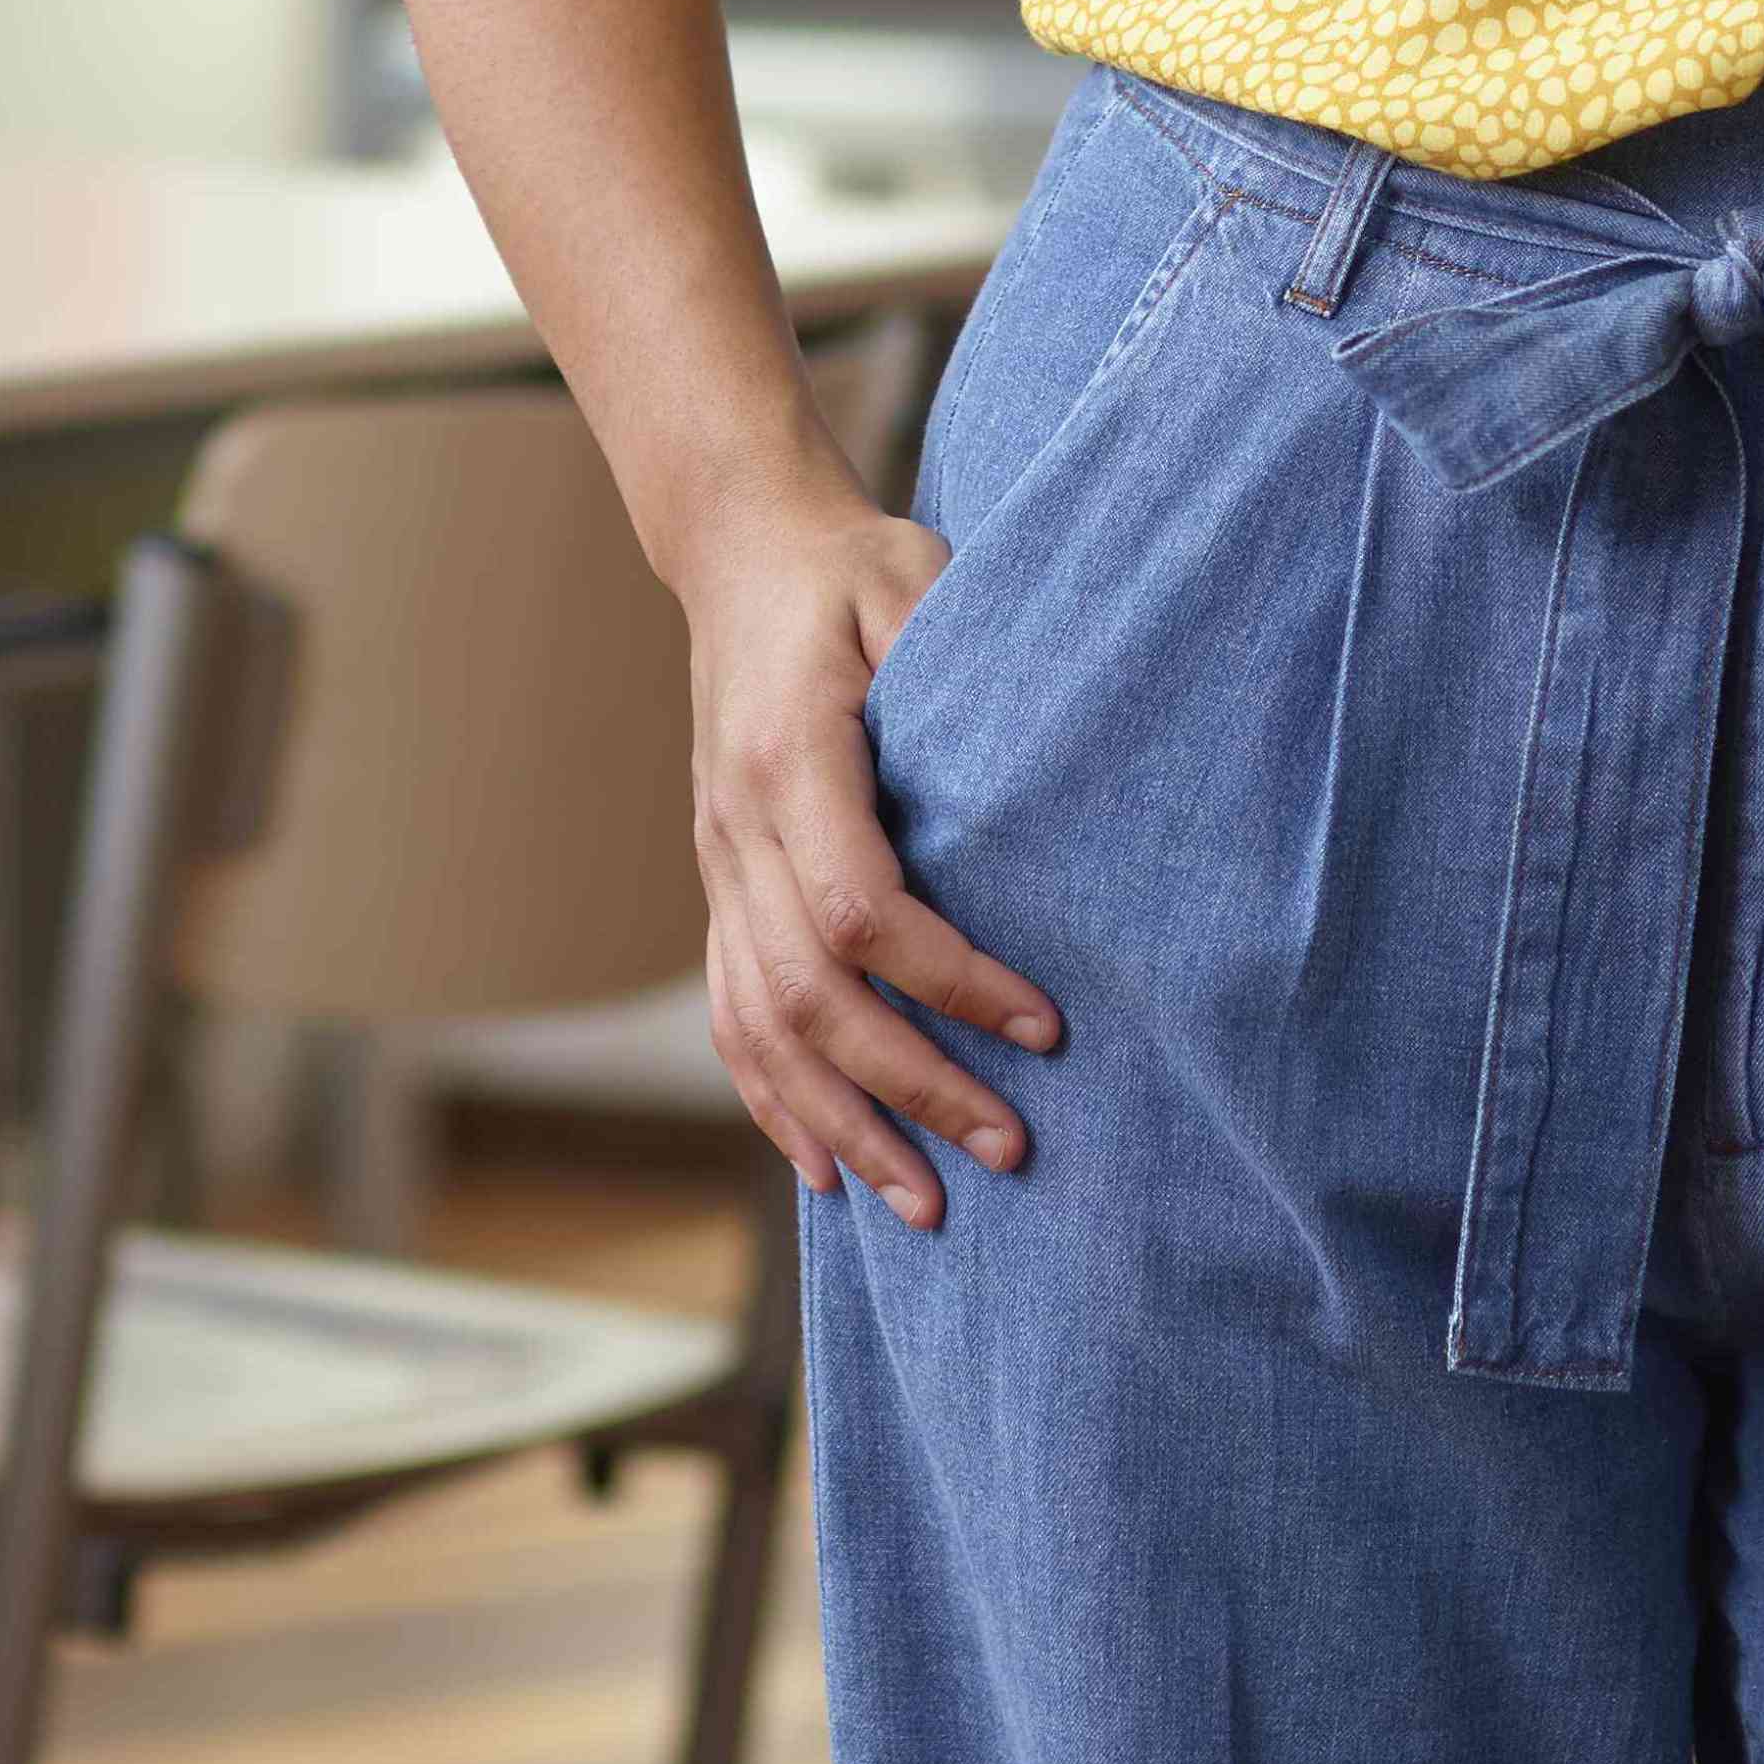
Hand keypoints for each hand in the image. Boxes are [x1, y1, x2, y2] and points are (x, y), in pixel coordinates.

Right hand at [681, 485, 1061, 1231]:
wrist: (741, 555)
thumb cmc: (849, 569)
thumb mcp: (913, 578)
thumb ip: (954, 653)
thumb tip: (1043, 745)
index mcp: (788, 757)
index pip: (858, 908)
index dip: (950, 982)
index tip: (1045, 1027)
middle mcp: (737, 829)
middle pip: (810, 995)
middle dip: (910, 1086)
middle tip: (1013, 1150)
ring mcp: (718, 867)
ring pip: (762, 1028)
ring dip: (843, 1124)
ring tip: (927, 1207)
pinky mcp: (722, 888)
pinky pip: (732, 1014)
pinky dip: (774, 1101)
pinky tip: (824, 1170)